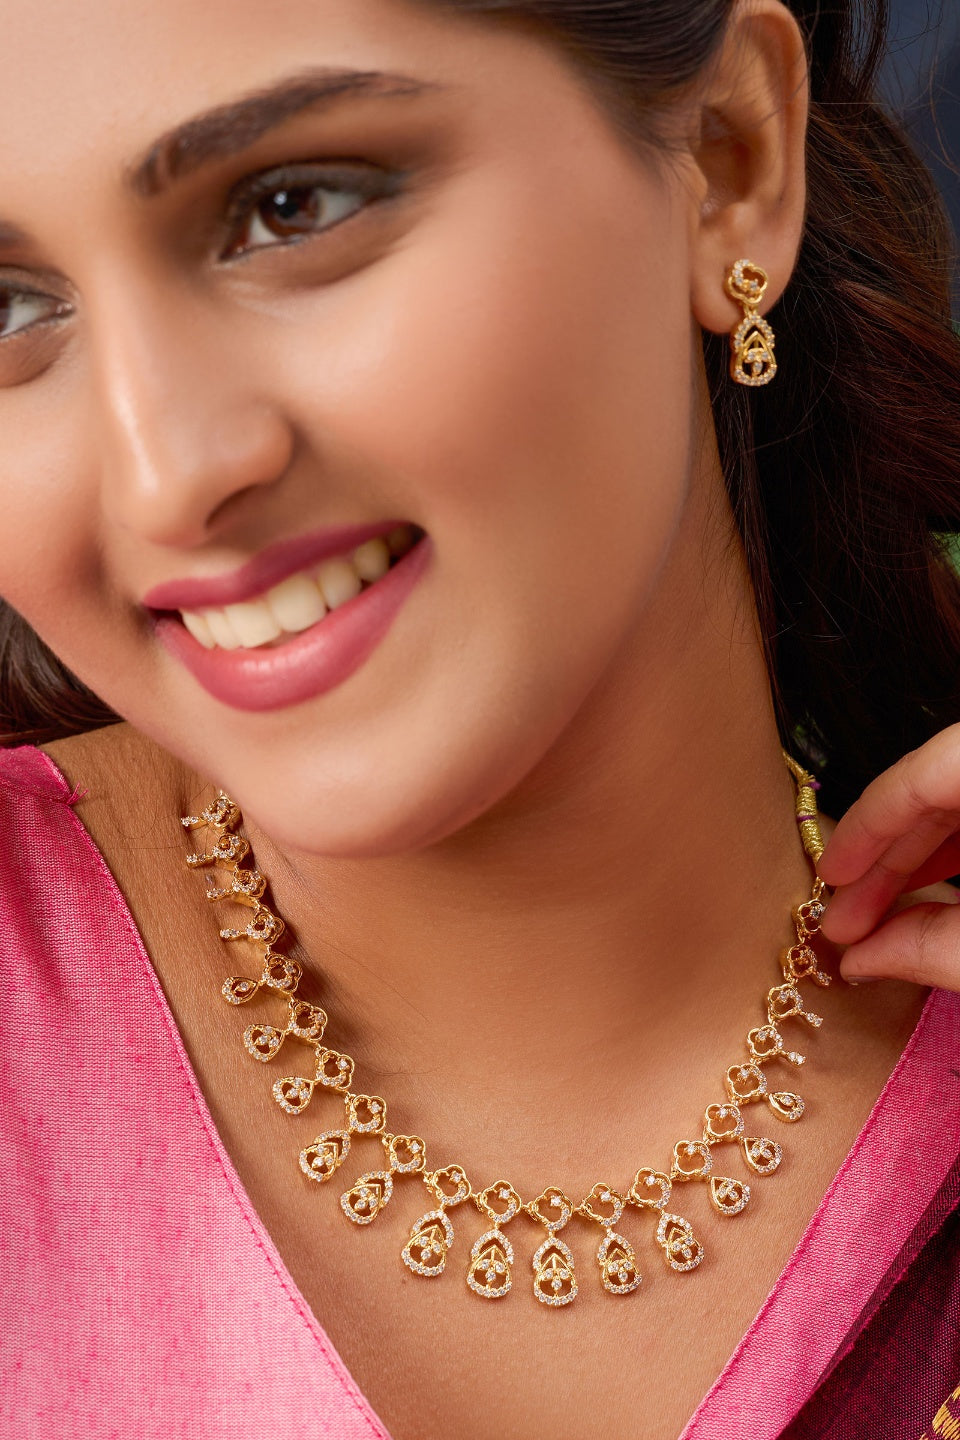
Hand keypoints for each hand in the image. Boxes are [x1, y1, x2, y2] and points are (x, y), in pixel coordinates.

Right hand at [818, 723, 959, 991]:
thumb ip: (938, 947)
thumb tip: (864, 958)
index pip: (925, 775)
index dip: (867, 824)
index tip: (831, 876)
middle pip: (942, 789)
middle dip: (890, 859)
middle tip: (847, 924)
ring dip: (922, 861)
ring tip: (883, 924)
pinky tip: (935, 898)